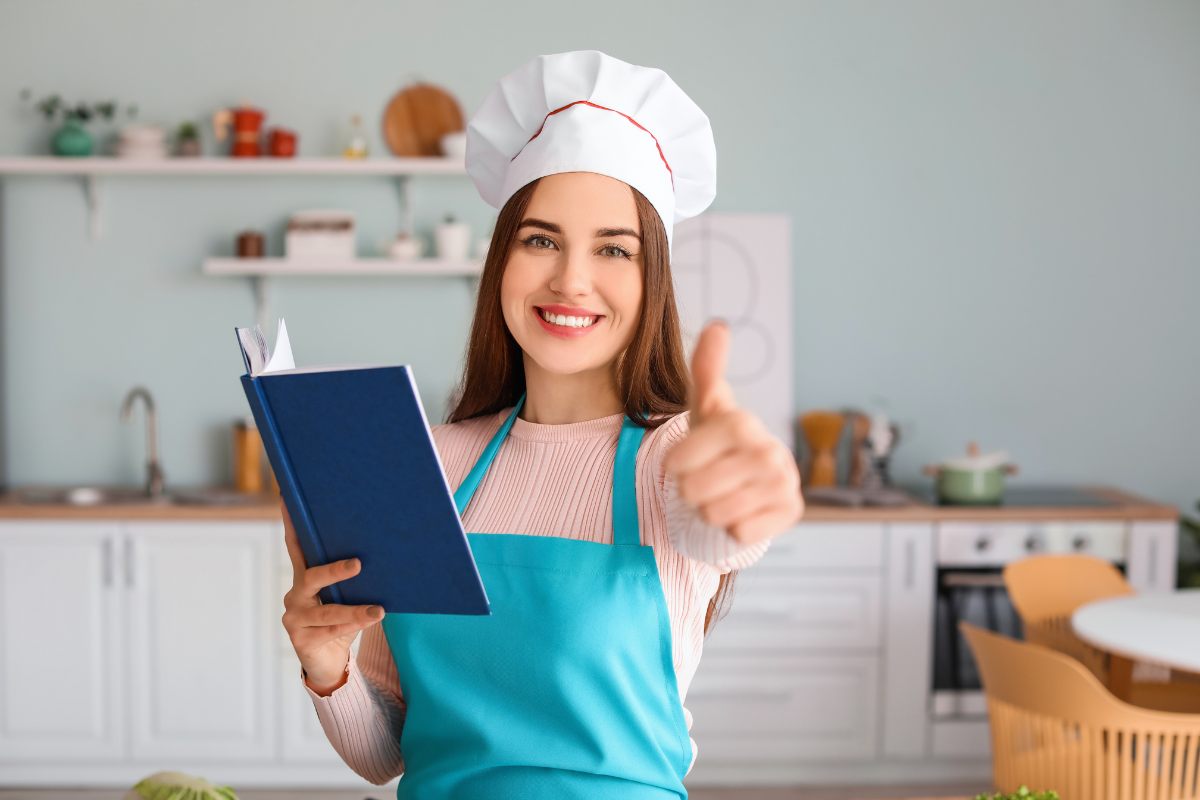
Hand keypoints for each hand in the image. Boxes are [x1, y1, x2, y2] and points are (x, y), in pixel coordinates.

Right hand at [279, 499, 383, 692]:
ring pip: (327, 611)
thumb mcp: (346, 595)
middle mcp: (295, 595)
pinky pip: (331, 631)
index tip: (288, 498)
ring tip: (378, 610)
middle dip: (335, 570)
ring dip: (354, 610)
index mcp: (304, 578)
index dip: (291, 524)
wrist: (330, 662)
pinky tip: (369, 621)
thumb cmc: (341, 620)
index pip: (296, 547)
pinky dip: (352, 626)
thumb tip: (382, 549)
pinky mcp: (302, 639)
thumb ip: (353, 578)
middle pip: (311, 577)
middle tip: (359, 564)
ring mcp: (295, 618)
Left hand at [662, 321, 803, 544]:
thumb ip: (704, 368)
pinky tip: (744, 509)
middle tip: (707, 478)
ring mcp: (784, 484)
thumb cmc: (719, 441)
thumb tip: (717, 325)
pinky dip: (734, 527)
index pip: (680, 461)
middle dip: (691, 490)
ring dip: (711, 510)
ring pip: (715, 514)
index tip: (682, 461)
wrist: (751, 478)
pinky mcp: (791, 513)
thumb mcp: (706, 406)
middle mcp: (770, 452)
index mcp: (742, 424)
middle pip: (694, 491)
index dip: (675, 466)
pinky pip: (738, 533)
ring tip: (724, 492)